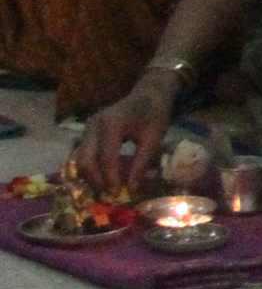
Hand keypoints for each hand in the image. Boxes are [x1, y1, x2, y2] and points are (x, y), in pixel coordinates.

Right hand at [69, 75, 181, 200]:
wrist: (148, 93)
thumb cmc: (154, 114)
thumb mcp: (154, 138)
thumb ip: (141, 163)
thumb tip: (131, 189)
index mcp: (111, 124)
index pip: (106, 157)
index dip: (110, 177)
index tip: (117, 193)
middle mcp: (93, 125)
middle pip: (85, 159)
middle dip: (95, 180)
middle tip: (108, 195)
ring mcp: (87, 127)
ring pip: (80, 158)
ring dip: (90, 175)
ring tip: (104, 190)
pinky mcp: (87, 132)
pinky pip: (82, 153)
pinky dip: (89, 167)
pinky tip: (101, 178)